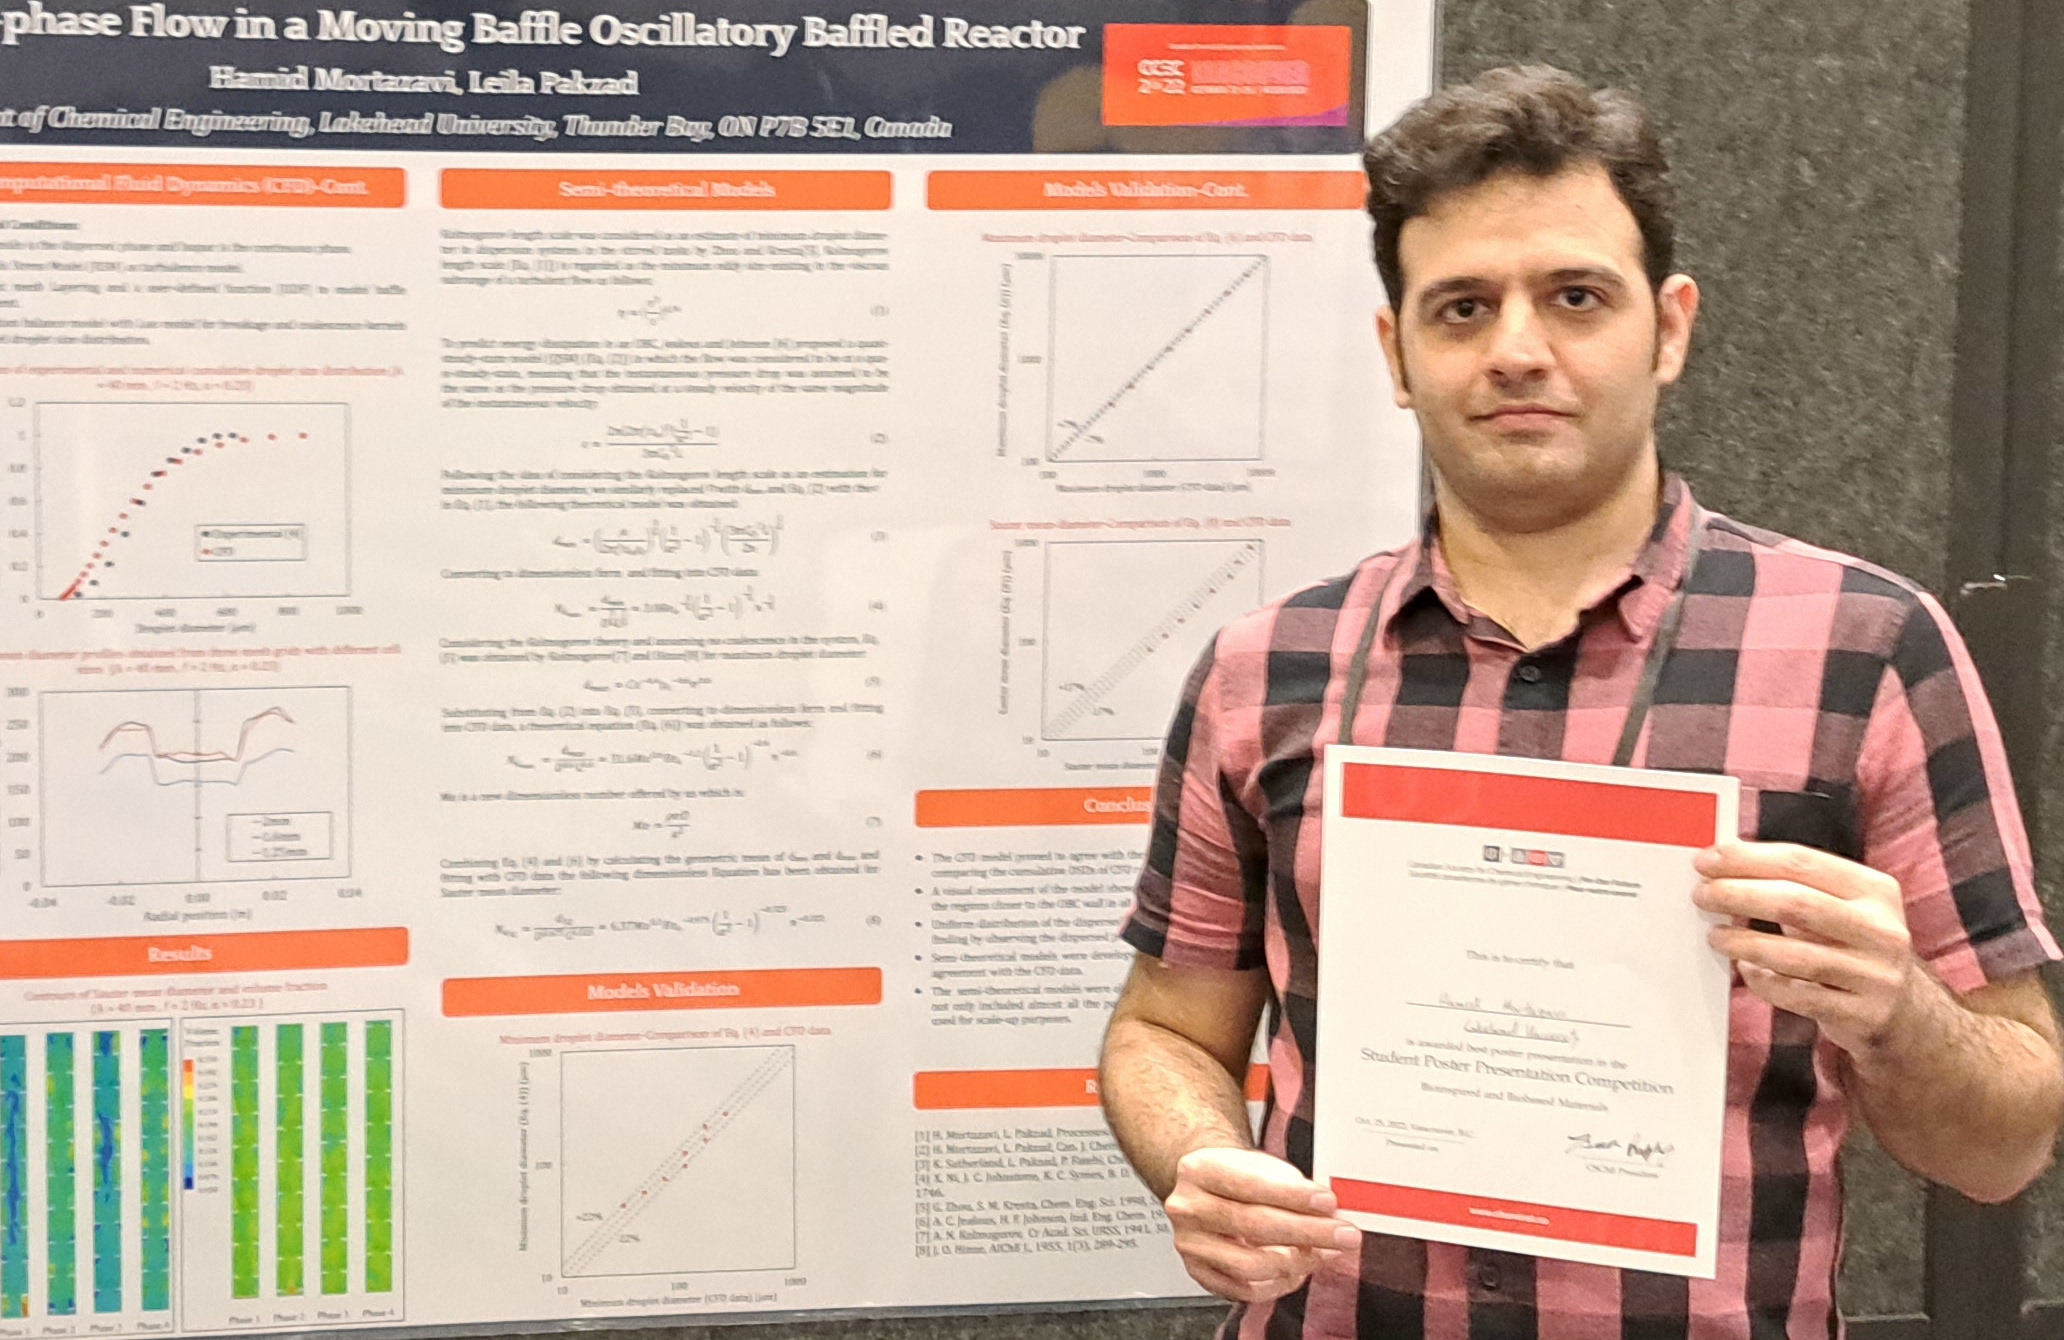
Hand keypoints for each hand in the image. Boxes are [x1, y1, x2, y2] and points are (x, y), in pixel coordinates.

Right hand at [1162, 1146, 1359, 1301]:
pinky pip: (1245, 1290)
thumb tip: (1327, 1210)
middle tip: (1342, 1234)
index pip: (1249, 1184)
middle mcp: (1188, 1208)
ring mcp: (1191, 1244)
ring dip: (1297, 1262)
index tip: (1328, 1202)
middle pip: (1251, 1225)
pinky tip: (1299, 1270)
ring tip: (1325, 1252)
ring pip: (1249, 1264)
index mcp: (1200, 1170)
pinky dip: (1278, 1283)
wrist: (1205, 1188)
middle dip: (1306, 1231)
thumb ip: (1290, 1184)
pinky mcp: (1200, 1272)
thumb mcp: (1260, 1164)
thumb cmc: (1237, 1175)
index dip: (1292, 1195)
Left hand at [1693, 841, 1921, 1057]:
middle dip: (1738, 895)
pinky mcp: (1862, 1014)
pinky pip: (1797, 996)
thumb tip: (1724, 861)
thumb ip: (1794, 883)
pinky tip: (1747, 969)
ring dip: (1744, 942)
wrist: (1904, 1011)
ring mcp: (1876, 975)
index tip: (1707, 860)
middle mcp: (1881, 929)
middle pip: (1795, 903)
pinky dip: (1763, 980)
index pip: (1802, 862)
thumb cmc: (1852, 945)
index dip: (1748, 858)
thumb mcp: (1841, 906)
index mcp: (1875, 890)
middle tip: (1702, 895)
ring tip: (1715, 935)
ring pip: (1794, 955)